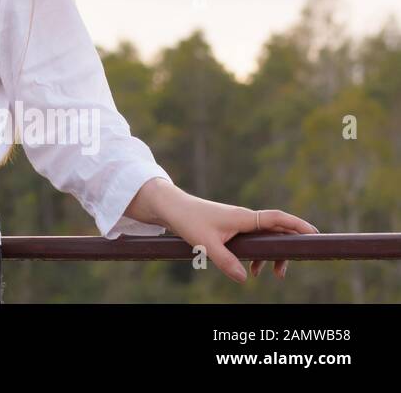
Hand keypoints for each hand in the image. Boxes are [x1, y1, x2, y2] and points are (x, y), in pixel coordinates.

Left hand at [160, 192, 318, 283]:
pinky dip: (257, 255)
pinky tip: (251, 270)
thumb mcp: (206, 244)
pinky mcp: (231, 228)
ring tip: (272, 275)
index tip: (315, 234)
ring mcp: (238, 223)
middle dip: (286, 249)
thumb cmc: (188, 220)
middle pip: (276, 231)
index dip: (298, 225)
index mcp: (244, 218)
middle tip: (285, 271)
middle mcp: (245, 218)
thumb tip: (244, 279)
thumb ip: (226, 261)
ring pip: (265, 238)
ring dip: (271, 256)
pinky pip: (253, 241)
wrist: (170, 208)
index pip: (278, 219)